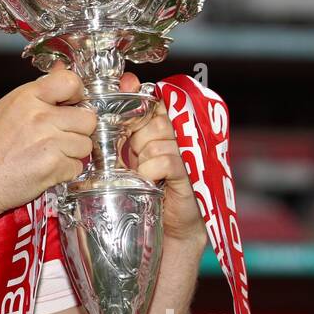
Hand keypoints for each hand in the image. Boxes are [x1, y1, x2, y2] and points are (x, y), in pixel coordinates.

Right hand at [0, 62, 96, 219]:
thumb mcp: (6, 108)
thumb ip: (38, 93)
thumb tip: (60, 71)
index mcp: (27, 98)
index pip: (70, 82)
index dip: (78, 94)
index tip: (74, 104)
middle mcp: (40, 117)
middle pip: (87, 118)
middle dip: (78, 130)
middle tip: (60, 136)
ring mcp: (49, 141)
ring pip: (85, 144)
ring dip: (72, 153)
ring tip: (49, 155)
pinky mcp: (54, 166)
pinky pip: (77, 166)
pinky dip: (66, 171)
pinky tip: (46, 169)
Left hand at [118, 72, 206, 247]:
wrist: (167, 227)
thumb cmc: (146, 189)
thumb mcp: (128, 155)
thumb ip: (123, 127)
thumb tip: (124, 86)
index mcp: (167, 126)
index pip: (156, 101)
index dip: (140, 102)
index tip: (127, 112)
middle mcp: (181, 136)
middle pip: (155, 120)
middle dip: (136, 136)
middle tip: (133, 154)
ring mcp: (188, 153)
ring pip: (158, 140)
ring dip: (142, 158)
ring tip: (142, 172)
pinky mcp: (190, 173)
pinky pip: (164, 160)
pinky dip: (150, 171)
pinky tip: (147, 181)